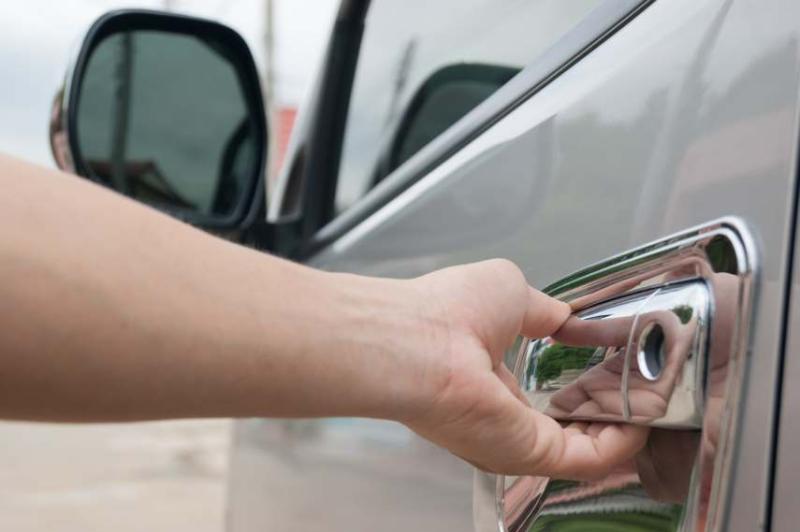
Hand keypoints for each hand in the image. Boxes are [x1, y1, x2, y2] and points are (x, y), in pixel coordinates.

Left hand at [395, 259, 648, 478]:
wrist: (419, 342)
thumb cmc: (448, 311)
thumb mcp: (509, 293)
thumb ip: (544, 312)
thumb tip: (567, 317)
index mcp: (491, 379)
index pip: (543, 396)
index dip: (584, 385)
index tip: (617, 370)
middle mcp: (504, 416)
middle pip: (570, 426)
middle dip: (613, 407)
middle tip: (646, 387)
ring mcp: (518, 439)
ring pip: (587, 447)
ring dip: (626, 425)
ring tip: (656, 399)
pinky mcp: (533, 454)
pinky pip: (592, 459)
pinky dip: (625, 441)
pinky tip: (645, 415)